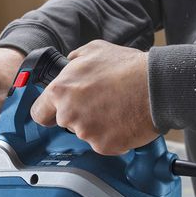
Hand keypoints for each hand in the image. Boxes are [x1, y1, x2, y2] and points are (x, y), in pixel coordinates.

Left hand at [30, 40, 158, 154]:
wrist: (156, 86)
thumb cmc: (127, 67)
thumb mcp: (94, 50)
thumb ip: (74, 60)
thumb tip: (69, 64)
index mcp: (61, 91)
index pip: (39, 113)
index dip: (48, 111)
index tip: (55, 112)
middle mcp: (69, 114)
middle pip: (66, 122)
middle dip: (79, 115)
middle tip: (100, 103)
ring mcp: (86, 132)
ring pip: (86, 133)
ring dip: (98, 125)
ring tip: (116, 108)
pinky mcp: (104, 146)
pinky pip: (105, 144)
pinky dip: (114, 136)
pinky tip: (124, 120)